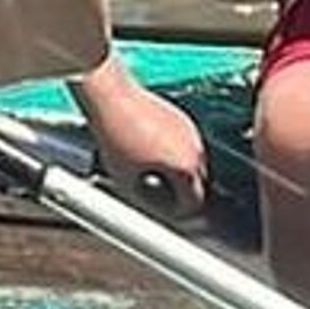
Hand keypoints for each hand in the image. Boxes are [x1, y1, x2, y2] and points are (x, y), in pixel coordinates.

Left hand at [78, 58, 211, 208]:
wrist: (112, 98)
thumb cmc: (116, 134)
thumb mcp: (126, 179)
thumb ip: (144, 198)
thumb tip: (150, 207)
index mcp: (185, 167)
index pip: (194, 201)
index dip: (179, 210)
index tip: (168, 210)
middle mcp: (194, 149)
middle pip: (198, 182)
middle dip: (181, 190)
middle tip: (161, 195)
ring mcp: (190, 131)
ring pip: (193, 161)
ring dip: (179, 170)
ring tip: (153, 171)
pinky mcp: (181, 118)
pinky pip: (185, 144)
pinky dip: (174, 152)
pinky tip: (152, 152)